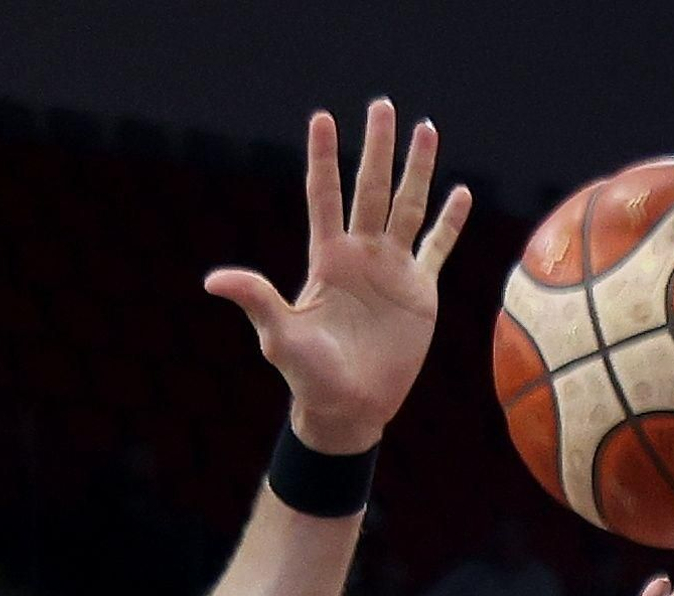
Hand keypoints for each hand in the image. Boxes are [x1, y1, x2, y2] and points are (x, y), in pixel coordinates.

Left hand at [206, 100, 470, 452]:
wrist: (349, 411)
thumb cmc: (309, 378)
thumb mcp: (280, 337)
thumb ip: (257, 300)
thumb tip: (213, 279)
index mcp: (327, 260)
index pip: (324, 197)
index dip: (323, 158)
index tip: (322, 118)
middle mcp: (360, 256)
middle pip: (371, 189)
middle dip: (377, 148)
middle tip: (381, 105)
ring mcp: (391, 271)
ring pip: (407, 207)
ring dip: (417, 170)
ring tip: (425, 128)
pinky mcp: (418, 293)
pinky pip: (436, 248)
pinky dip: (449, 222)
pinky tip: (459, 192)